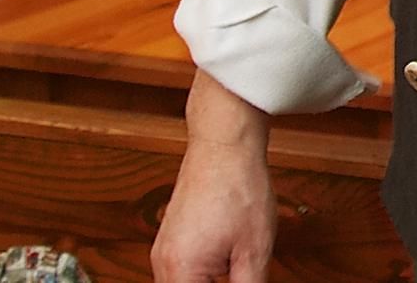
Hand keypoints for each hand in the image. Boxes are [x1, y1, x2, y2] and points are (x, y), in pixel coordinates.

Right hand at [153, 78, 275, 282]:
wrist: (225, 146)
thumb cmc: (239, 188)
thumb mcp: (255, 249)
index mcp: (180, 271)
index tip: (240, 280)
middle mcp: (162, 264)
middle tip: (238, 271)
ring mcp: (163, 251)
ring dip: (208, 281)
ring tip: (234, 264)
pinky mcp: (170, 240)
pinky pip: (181, 271)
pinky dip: (201, 275)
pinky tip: (225, 263)